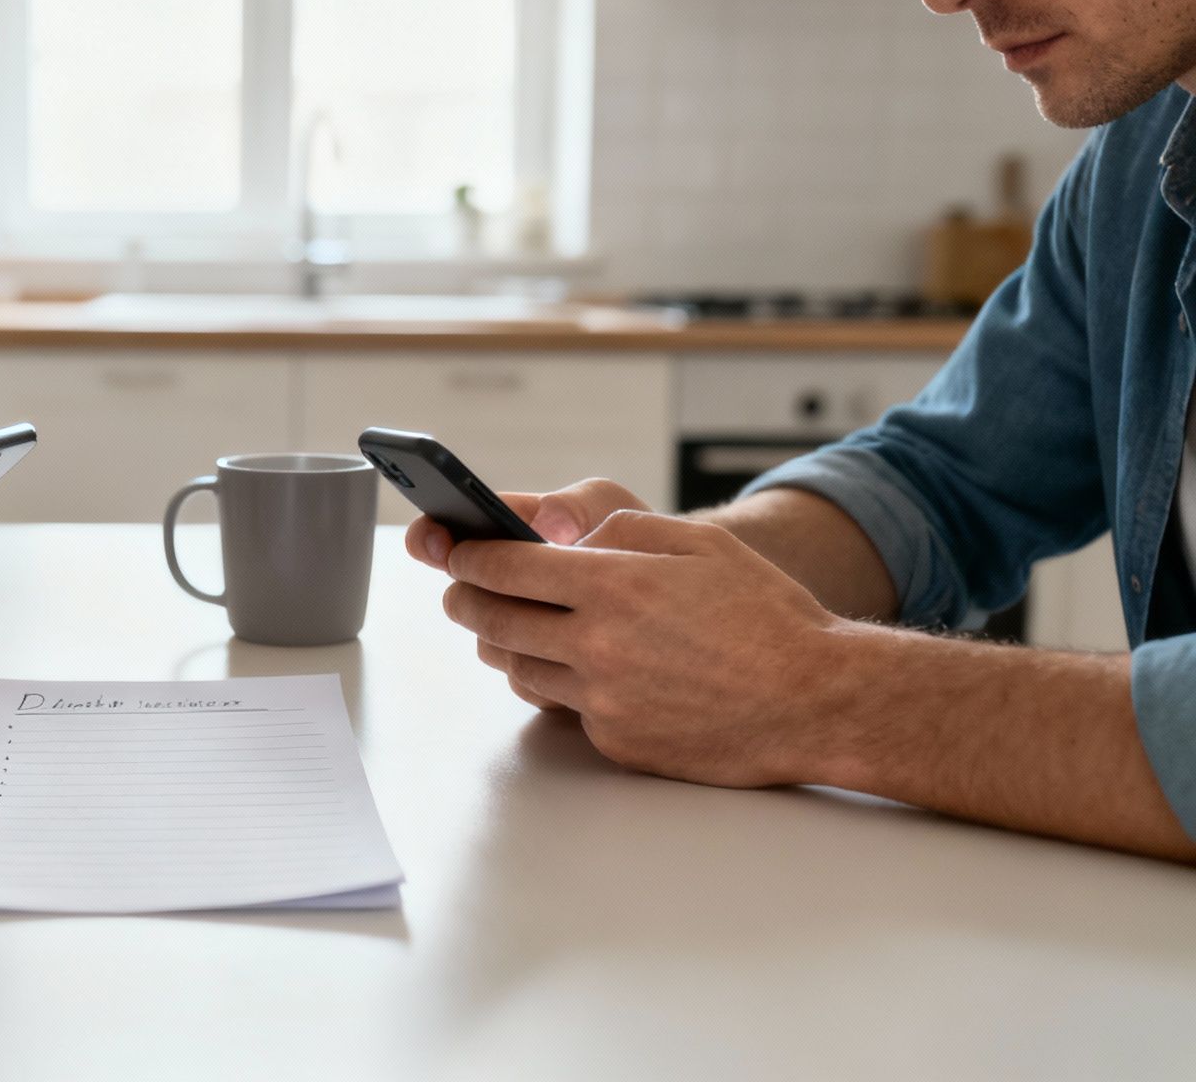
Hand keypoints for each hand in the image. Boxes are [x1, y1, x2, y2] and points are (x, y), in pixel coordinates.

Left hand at [423, 482, 858, 787]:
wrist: (817, 701)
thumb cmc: (767, 616)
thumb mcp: (701, 543)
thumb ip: (626, 531)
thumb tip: (569, 541)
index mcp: (613, 586)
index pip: (506, 568)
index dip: (471, 557)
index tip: (456, 550)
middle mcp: (597, 646)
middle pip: (496, 622)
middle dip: (467, 600)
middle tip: (460, 590)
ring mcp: (605, 700)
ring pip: (520, 670)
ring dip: (503, 645)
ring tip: (504, 626)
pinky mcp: (618, 742)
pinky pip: (565, 709)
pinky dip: (558, 685)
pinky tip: (570, 669)